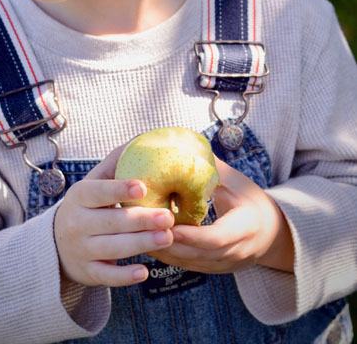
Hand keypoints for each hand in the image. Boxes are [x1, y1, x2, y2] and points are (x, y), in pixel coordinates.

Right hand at [54, 145, 174, 287]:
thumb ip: (115, 164)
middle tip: (168, 217)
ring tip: (166, 237)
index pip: (99, 192)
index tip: (143, 187)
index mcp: (79, 196)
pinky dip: (124, 276)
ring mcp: (81, 250)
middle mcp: (77, 223)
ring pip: (113, 248)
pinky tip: (143, 272)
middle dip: (141, 220)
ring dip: (141, 243)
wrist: (57, 244)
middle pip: (112, 222)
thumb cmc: (87, 207)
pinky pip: (107, 276)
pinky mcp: (88, 272)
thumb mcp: (93, 183)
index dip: (120, 190)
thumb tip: (140, 139)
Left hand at [146, 156, 294, 273]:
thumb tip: (182, 143)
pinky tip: (150, 242)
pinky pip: (190, 265)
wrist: (271, 230)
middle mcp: (237, 251)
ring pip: (191, 263)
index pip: (217, 237)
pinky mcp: (215, 269)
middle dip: (171, 243)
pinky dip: (170, 255)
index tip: (169, 224)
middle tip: (144, 228)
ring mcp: (226, 265)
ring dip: (166, 251)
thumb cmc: (250, 199)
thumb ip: (211, 168)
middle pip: (199, 254)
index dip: (192, 234)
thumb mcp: (235, 181)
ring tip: (141, 234)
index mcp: (246, 227)